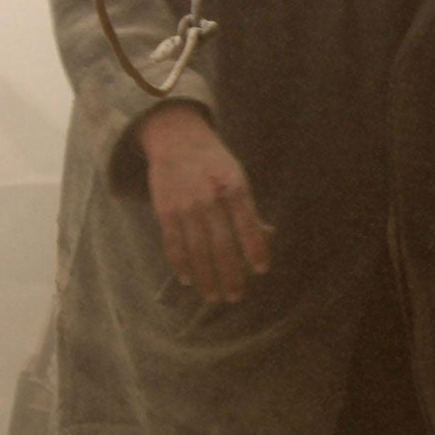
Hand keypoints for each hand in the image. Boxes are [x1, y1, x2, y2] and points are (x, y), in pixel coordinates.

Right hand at [136, 103, 272, 302]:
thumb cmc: (214, 162)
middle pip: (222, 244)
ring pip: (197, 250)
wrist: (176, 137)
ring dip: (206, 277)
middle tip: (236, 296)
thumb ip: (250, 208)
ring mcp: (185, 206)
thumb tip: (269, 235)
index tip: (261, 270)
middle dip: (230, 274)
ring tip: (214, 297)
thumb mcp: (238, 176)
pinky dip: (180, 265)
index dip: (256, 248)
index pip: (248, 224)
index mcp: (234, 186)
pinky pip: (173, 244)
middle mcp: (210, 198)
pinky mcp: (165, 211)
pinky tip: (188, 280)